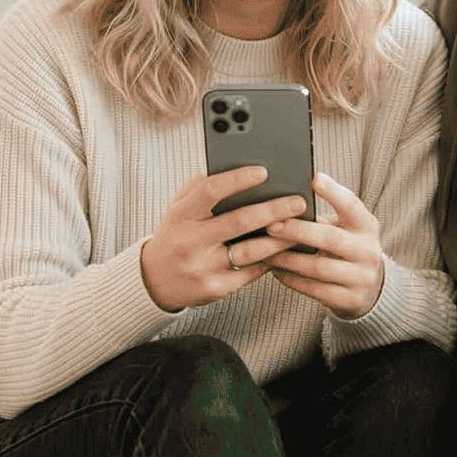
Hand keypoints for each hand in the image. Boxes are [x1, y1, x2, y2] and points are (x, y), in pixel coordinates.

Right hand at [140, 170, 308, 313]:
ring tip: (301, 227)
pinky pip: (251, 272)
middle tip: (297, 201)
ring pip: (251, 251)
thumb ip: (198, 188)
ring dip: (280, 238)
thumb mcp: (177, 209)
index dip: (237, 179)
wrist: (155, 281)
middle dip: (272, 210)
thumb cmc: (174, 236)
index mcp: (181, 216)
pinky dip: (272, 259)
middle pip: (238, 222)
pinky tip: (287, 249)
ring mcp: (204, 267)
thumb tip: (231, 168)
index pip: (210, 192)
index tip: (263, 171)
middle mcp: (191, 242)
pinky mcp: (217, 288)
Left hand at [265, 171, 384, 319]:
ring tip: (265, 250)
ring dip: (288, 258)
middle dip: (298, 231)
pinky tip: (275, 270)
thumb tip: (283, 199)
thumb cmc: (344, 248)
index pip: (352, 205)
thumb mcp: (344, 228)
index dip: (334, 192)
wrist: (368, 287)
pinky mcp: (350, 299)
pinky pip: (315, 289)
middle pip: (330, 238)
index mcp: (366, 226)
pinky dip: (292, 279)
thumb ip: (322, 216)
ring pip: (319, 267)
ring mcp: (361, 278)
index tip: (313, 178)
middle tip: (271, 224)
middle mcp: (369, 251)